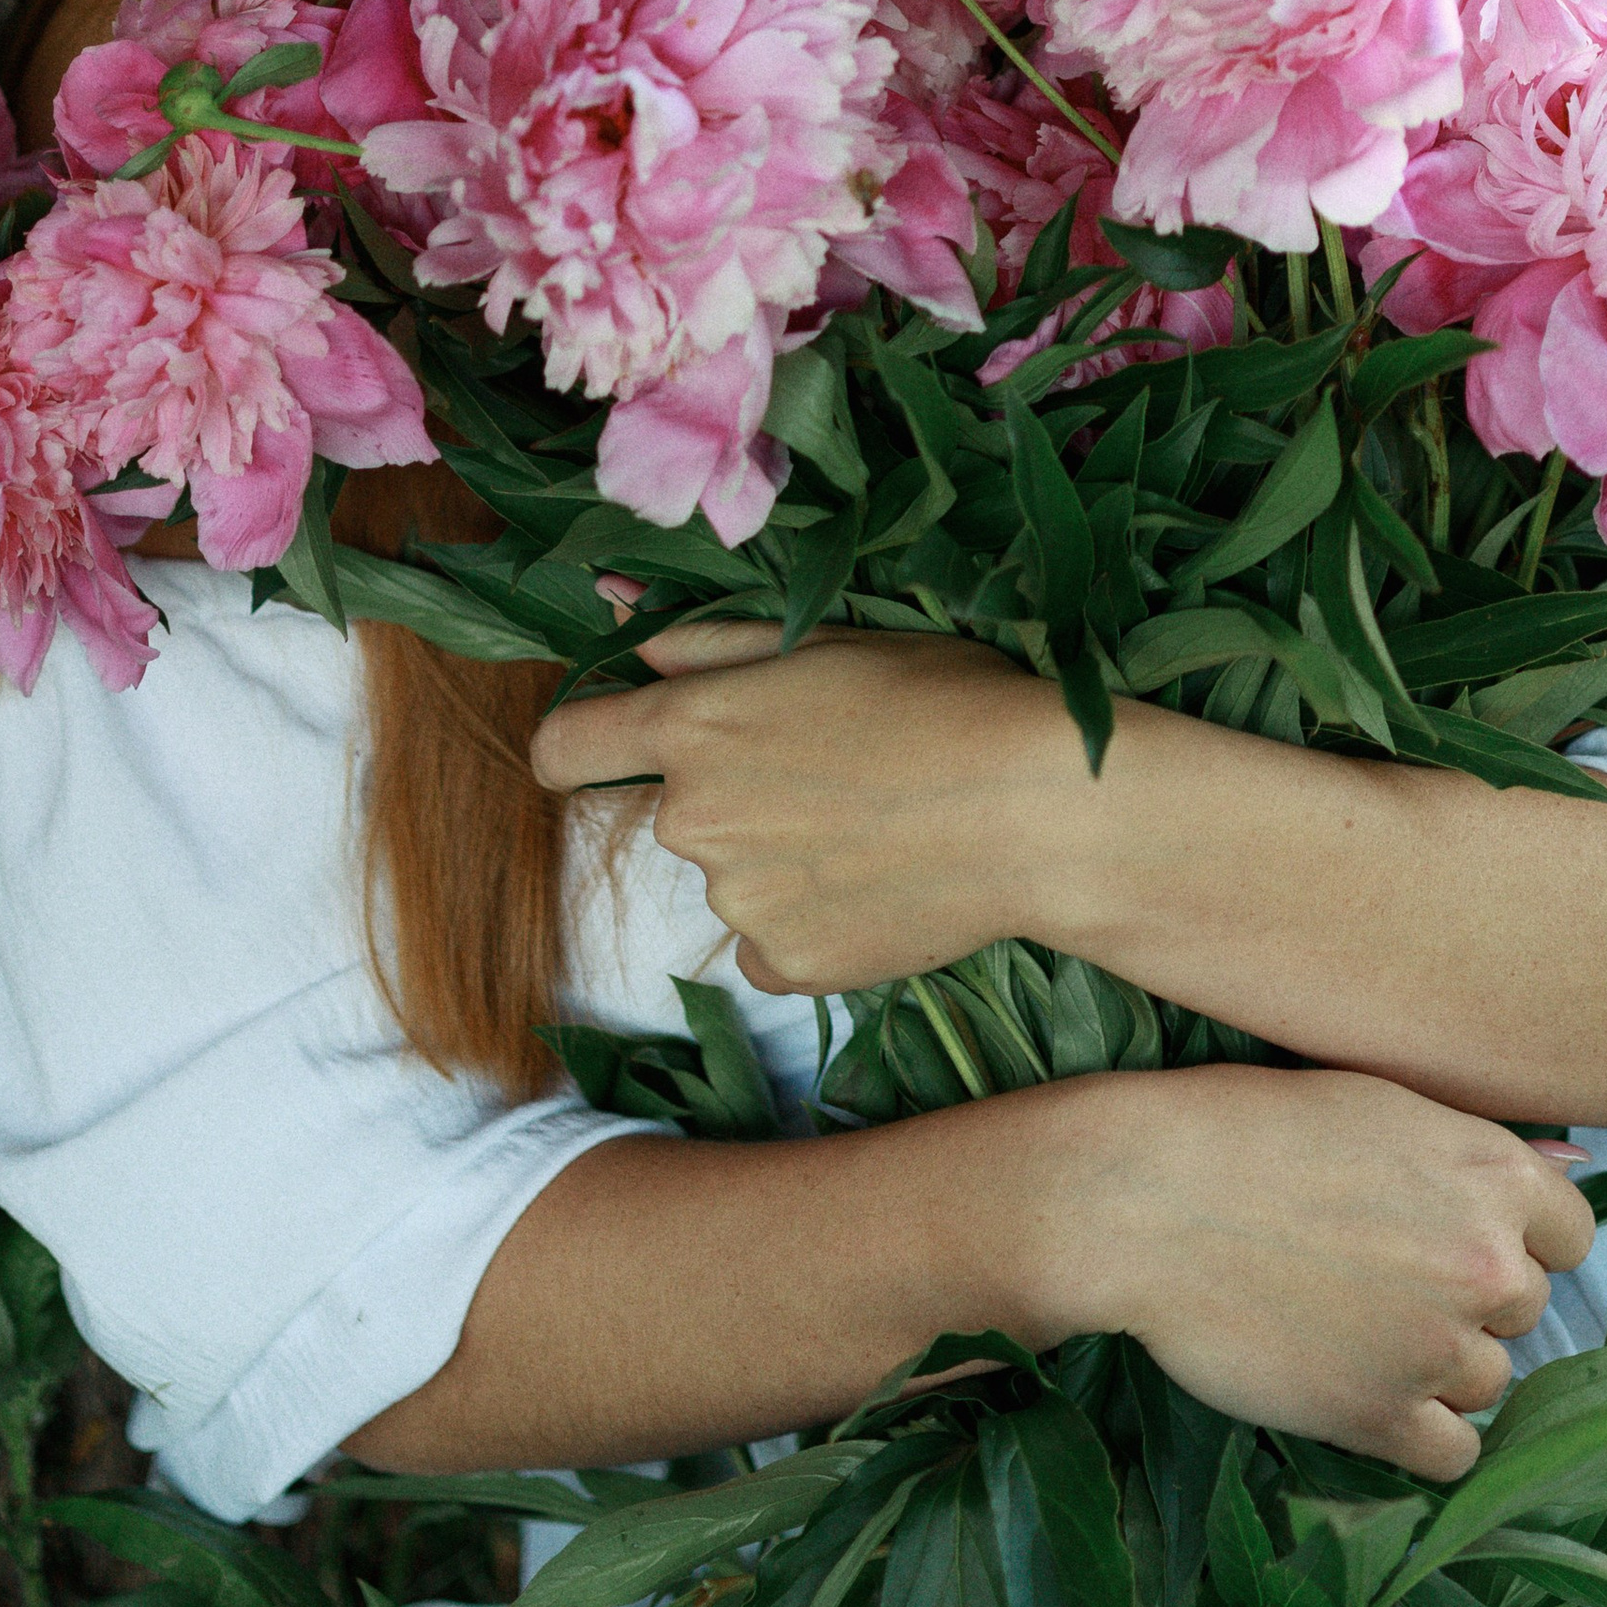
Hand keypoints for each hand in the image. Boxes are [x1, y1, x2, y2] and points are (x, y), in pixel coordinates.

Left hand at [528, 619, 1097, 991]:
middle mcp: (691, 818)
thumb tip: (631, 642)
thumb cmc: (949, 700)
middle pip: (676, 811)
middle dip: (735, 795)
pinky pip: (772, 944)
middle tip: (836, 775)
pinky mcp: (786, 965)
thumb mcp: (831, 640)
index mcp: (693, 724)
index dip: (582, 747)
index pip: (565, 748)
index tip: (614, 751)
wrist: (1040, 810)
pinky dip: (811, 923)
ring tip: (878, 831)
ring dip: (780, 860)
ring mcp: (736, 901)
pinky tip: (880, 889)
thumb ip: (714, 646)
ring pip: (732, 877)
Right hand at [1045, 1065, 1596, 1483]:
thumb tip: (1576, 1162)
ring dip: (1441, 1368)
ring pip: (1491, 1382)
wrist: (1143, 1200)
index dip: (1516, 1237)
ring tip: (1358, 1332)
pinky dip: (1420, 1434)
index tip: (1456, 1239)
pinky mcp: (1379, 1416)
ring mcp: (1436, 1345)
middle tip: (1382, 1278)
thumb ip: (1477, 1148)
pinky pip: (1452, 1455)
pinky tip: (1370, 1397)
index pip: (1572, 1234)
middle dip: (1469, 1299)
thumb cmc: (1245, 1129)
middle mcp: (1486, 1261)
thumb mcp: (1377, 1104)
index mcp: (1493, 1173)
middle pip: (1525, 1308)